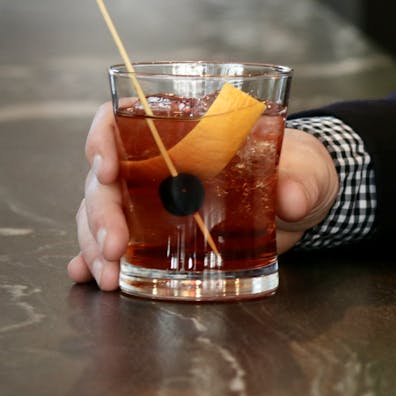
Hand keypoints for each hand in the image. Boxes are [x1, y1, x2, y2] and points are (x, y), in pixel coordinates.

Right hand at [67, 104, 339, 289]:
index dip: (103, 137)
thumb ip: (299, 181)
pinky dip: (96, 259)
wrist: (303, 198)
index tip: (107, 167)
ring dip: (96, 244)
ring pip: (102, 213)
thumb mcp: (305, 170)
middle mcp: (158, 164)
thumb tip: (290, 199)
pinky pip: (117, 242)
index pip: (123, 119)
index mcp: (185, 131)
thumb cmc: (297, 168)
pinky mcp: (159, 233)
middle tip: (115, 246)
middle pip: (105, 178)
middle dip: (101, 213)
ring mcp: (153, 200)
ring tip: (110, 276)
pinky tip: (90, 275)